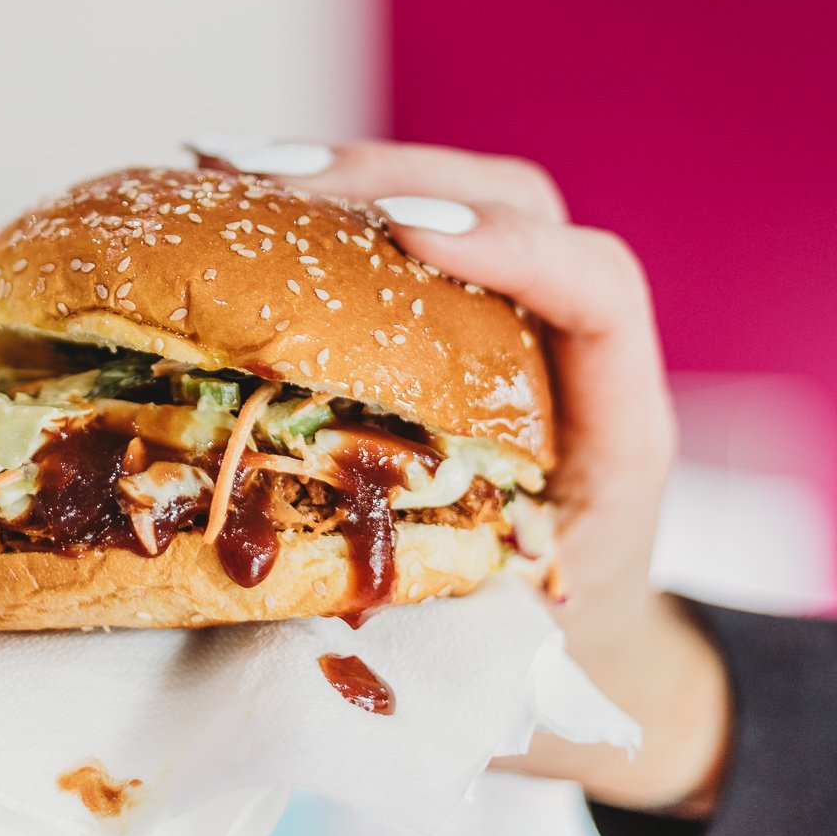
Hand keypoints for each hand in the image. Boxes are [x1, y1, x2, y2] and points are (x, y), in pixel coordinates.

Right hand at [191, 136, 730, 812]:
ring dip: (343, 172)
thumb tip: (261, 593)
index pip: (600, 293)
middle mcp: (575, 356)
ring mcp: (520, 324)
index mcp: (616, 434)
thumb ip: (412, 624)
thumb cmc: (545, 667)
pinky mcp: (462, 320)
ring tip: (220, 169)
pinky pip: (403, 234)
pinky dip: (321, 205)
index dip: (515, 249)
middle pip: (517, 201)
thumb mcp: (490, 662)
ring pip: (456, 194)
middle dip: (391, 177)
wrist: (597, 660)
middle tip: (266, 181)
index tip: (407, 237)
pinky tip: (224, 196)